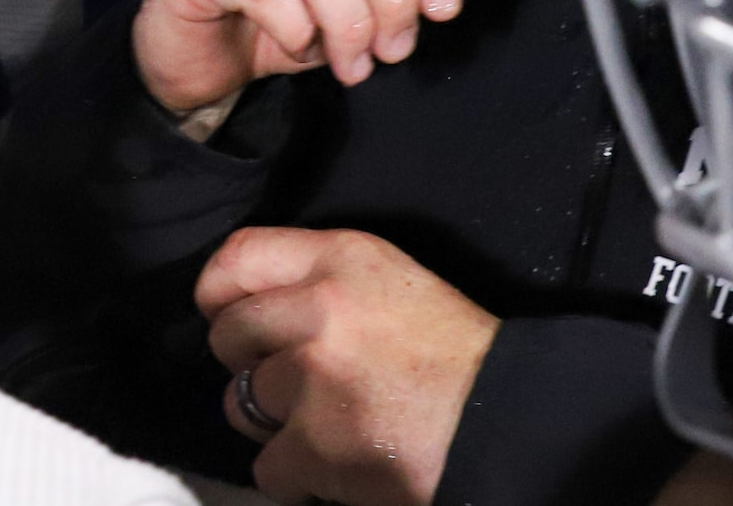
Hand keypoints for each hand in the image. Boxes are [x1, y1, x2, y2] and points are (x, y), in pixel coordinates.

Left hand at [199, 227, 499, 505]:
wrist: (512, 424)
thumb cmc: (455, 356)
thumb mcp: (389, 283)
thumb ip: (319, 280)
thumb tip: (246, 303)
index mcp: (342, 257)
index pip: (237, 256)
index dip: (220, 294)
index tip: (230, 318)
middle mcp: (320, 308)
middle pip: (228, 334)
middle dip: (250, 365)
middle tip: (294, 384)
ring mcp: (314, 378)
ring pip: (240, 404)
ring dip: (273, 425)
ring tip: (325, 426)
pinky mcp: (316, 445)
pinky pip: (267, 467)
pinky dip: (297, 477)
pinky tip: (338, 467)